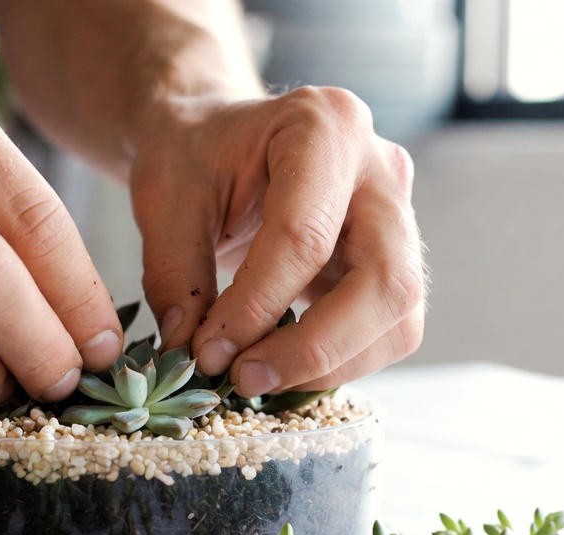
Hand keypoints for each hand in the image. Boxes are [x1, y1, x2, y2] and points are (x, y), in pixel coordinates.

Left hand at [130, 86, 425, 396]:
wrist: (219, 141)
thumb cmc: (195, 157)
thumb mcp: (163, 197)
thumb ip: (173, 272)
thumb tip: (192, 352)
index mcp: (323, 126)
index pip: (305, 236)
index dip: (256, 307)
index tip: (207, 353)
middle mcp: (381, 168)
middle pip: (385, 281)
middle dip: (313, 348)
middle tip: (243, 378)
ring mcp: (400, 216)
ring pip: (398, 316)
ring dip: (329, 364)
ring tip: (256, 377)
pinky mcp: (395, 260)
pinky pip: (388, 330)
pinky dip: (336, 362)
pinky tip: (280, 364)